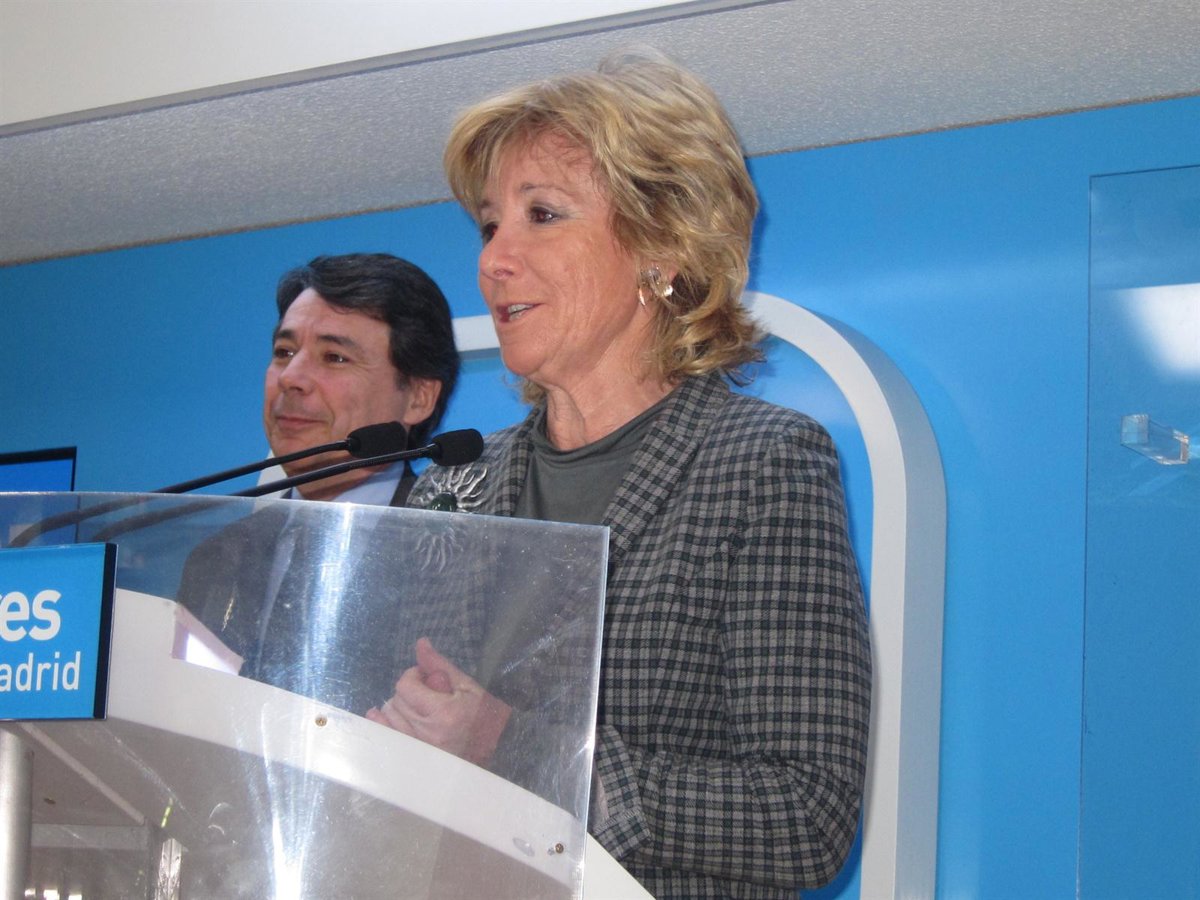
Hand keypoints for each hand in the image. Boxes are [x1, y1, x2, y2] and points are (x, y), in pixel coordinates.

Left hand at [366, 637, 511, 766]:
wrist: (495, 750)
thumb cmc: (484, 716)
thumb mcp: (467, 686)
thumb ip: (440, 666)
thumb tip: (421, 644)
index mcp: (443, 713)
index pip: (406, 685)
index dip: (413, 676)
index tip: (425, 678)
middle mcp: (427, 733)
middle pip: (396, 700)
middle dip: (408, 691)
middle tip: (425, 692)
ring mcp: (419, 749)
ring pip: (389, 717)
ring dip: (399, 707)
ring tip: (417, 707)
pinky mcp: (414, 759)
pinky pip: (387, 737)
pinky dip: (382, 723)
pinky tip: (380, 714)